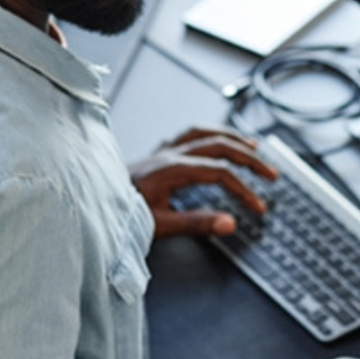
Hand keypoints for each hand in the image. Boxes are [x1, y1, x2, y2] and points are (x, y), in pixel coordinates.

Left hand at [129, 126, 276, 238]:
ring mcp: (161, 151)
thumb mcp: (159, 226)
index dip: (244, 189)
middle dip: (249, 158)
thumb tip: (230, 223)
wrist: (88, 204)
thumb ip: (196, 224)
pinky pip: (188, 135)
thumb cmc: (119, 216)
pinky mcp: (155, 154)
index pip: (220, 173)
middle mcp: (167, 154)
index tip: (257, 207)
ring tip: (253, 146)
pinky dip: (208, 135)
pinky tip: (215, 140)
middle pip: (219, 145)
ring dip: (232, 138)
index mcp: (171, 169)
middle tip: (271, 173)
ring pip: (204, 133)